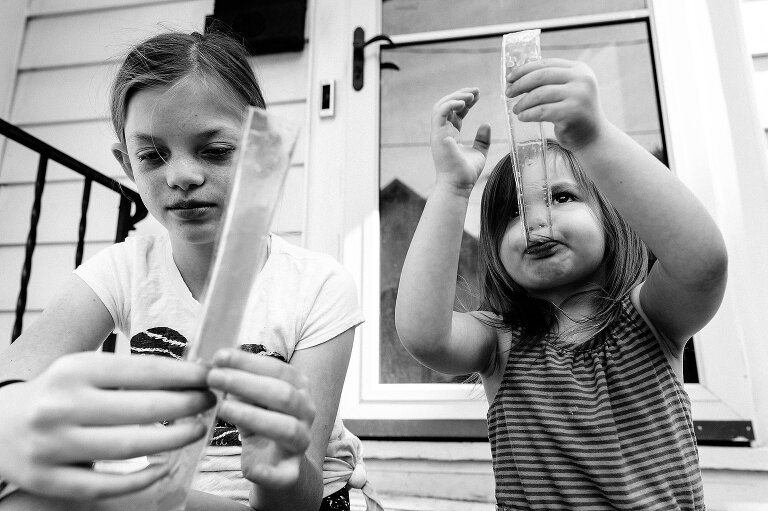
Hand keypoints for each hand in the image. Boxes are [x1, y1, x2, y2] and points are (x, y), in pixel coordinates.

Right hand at [0, 352, 214, 499]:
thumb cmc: (60, 393)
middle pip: (141, 409)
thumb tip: (192, 374)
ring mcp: (52, 446)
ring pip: (128, 447)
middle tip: (210, 401)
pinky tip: (163, 467)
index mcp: (74, 370)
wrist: (0, 425)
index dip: (184, 375)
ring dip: (173, 440)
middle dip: (186, 405)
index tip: (209, 376)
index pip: (143, 371)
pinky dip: (140, 479)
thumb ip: (131, 373)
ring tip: (196, 429)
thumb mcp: (86, 370)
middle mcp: (60, 405)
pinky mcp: (48, 479)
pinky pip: (105, 486)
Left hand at [207, 350, 314, 488]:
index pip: (278, 369)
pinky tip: (250, 468)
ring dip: (253, 416)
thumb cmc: (261, 423)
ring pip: (287, 428)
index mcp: (299, 389)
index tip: (219, 357)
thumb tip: (215, 366)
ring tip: (222, 408)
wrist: (278, 465)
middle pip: (283, 395)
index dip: (248, 362)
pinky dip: (268, 472)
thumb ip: (240, 385)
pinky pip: (284, 474)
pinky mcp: (291, 473)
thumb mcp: (252, 401)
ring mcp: (302, 443)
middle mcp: (307, 412)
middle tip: (214, 378)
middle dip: (246, 383)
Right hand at [430, 88, 490, 195]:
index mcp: (450, 134)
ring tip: (471, 96)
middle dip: (460, 95)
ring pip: (441, 106)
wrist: (458, 185)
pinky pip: (440, 113)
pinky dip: (451, 104)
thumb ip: (482, 140)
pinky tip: (464, 103)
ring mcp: (438, 133)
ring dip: (456, 97)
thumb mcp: (479, 153)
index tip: (478, 95)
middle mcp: (442, 132)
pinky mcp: (438, 135)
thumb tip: (486, 124)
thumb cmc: (465, 173)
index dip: (466, 101)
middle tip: (476, 91)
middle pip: (447, 105)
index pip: (455, 112)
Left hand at [506, 58, 607, 150]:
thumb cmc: (574, 113)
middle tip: (508, 93)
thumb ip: (551, 81)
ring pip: (540, 94)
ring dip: (523, 102)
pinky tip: (522, 117)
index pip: (546, 64)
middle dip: (520, 84)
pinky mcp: (572, 112)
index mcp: (579, 69)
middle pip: (541, 76)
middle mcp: (581, 79)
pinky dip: (528, 114)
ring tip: (516, 109)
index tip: (510, 78)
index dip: (524, 70)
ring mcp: (578, 95)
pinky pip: (542, 111)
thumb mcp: (568, 90)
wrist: (593, 137)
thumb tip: (517, 77)